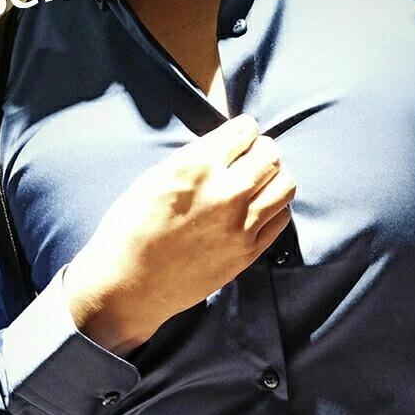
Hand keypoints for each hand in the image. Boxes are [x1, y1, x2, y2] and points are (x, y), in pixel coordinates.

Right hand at [63, 114, 295, 354]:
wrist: (129, 284)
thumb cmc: (131, 228)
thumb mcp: (155, 177)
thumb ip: (195, 158)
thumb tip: (227, 146)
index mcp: (196, 166)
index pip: (245, 130)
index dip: (244, 130)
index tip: (241, 137)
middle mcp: (225, 192)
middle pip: (271, 154)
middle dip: (262, 150)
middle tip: (251, 158)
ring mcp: (241, 225)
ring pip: (285, 184)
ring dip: (275, 177)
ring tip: (259, 183)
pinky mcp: (248, 252)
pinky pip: (281, 218)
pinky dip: (275, 207)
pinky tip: (259, 209)